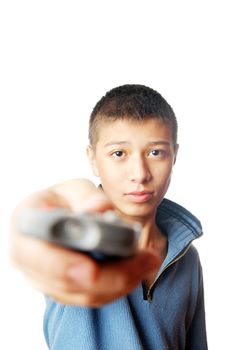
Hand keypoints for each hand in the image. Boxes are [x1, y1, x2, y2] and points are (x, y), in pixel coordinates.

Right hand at [10, 179, 158, 306]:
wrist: (57, 216)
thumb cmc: (64, 201)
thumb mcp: (74, 189)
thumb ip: (87, 197)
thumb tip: (99, 210)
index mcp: (26, 225)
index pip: (35, 254)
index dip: (62, 265)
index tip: (91, 268)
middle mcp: (28, 257)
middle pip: (68, 282)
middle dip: (111, 276)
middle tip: (145, 261)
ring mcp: (44, 277)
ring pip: (84, 295)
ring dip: (121, 284)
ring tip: (149, 263)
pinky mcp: (63, 288)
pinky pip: (91, 296)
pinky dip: (117, 287)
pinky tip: (137, 272)